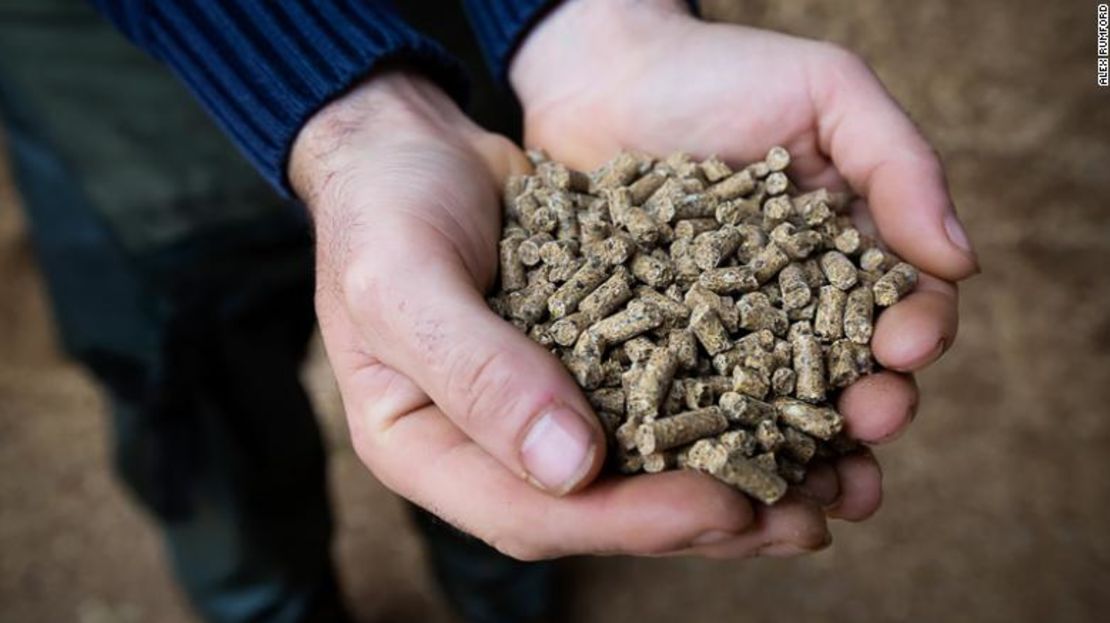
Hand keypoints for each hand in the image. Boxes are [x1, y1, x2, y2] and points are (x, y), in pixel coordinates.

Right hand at [290, 72, 793, 559]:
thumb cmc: (380, 211)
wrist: (405, 145)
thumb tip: (572, 468)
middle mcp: (487, 445)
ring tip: (820, 483)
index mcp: (424, 449)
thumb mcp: (403, 282)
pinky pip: (655, 399)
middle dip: (698, 517)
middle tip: (797, 518)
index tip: (718, 507)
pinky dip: (719, 407)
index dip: (625, 522)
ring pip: (638, 464)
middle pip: (597, 508)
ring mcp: (537, 407)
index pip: (528, 513)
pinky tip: (785, 408)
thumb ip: (477, 373)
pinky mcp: (583, 363)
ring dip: (728, 476)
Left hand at [512, 0, 978, 554]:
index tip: (904, 351)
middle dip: (861, 413)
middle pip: (839, 379)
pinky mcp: (651, 351)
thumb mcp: (826, 92)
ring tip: (807, 493)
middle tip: (865, 430)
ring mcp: (719, 337)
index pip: (898, 311)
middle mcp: (787, 308)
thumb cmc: (720, 73)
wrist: (602, 72)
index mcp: (843, 256)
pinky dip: (703, 448)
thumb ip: (899, 165)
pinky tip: (714, 478)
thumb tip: (960, 262)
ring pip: (768, 413)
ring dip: (796, 459)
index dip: (913, 338)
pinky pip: (682, 407)